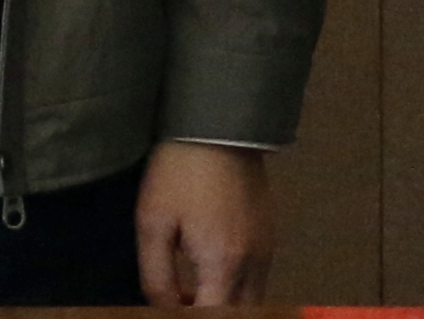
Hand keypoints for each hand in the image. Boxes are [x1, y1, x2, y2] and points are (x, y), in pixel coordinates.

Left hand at [135, 140, 270, 304]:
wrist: (216, 124)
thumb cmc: (180, 172)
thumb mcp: (153, 224)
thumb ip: (157, 277)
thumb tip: (164, 306)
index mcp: (223, 262)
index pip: (212, 317)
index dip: (189, 317)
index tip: (171, 307)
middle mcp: (253, 262)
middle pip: (239, 314)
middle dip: (210, 313)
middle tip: (182, 300)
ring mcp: (267, 247)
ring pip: (253, 300)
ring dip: (225, 304)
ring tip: (193, 290)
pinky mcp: (270, 233)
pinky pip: (258, 278)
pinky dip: (237, 286)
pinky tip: (210, 269)